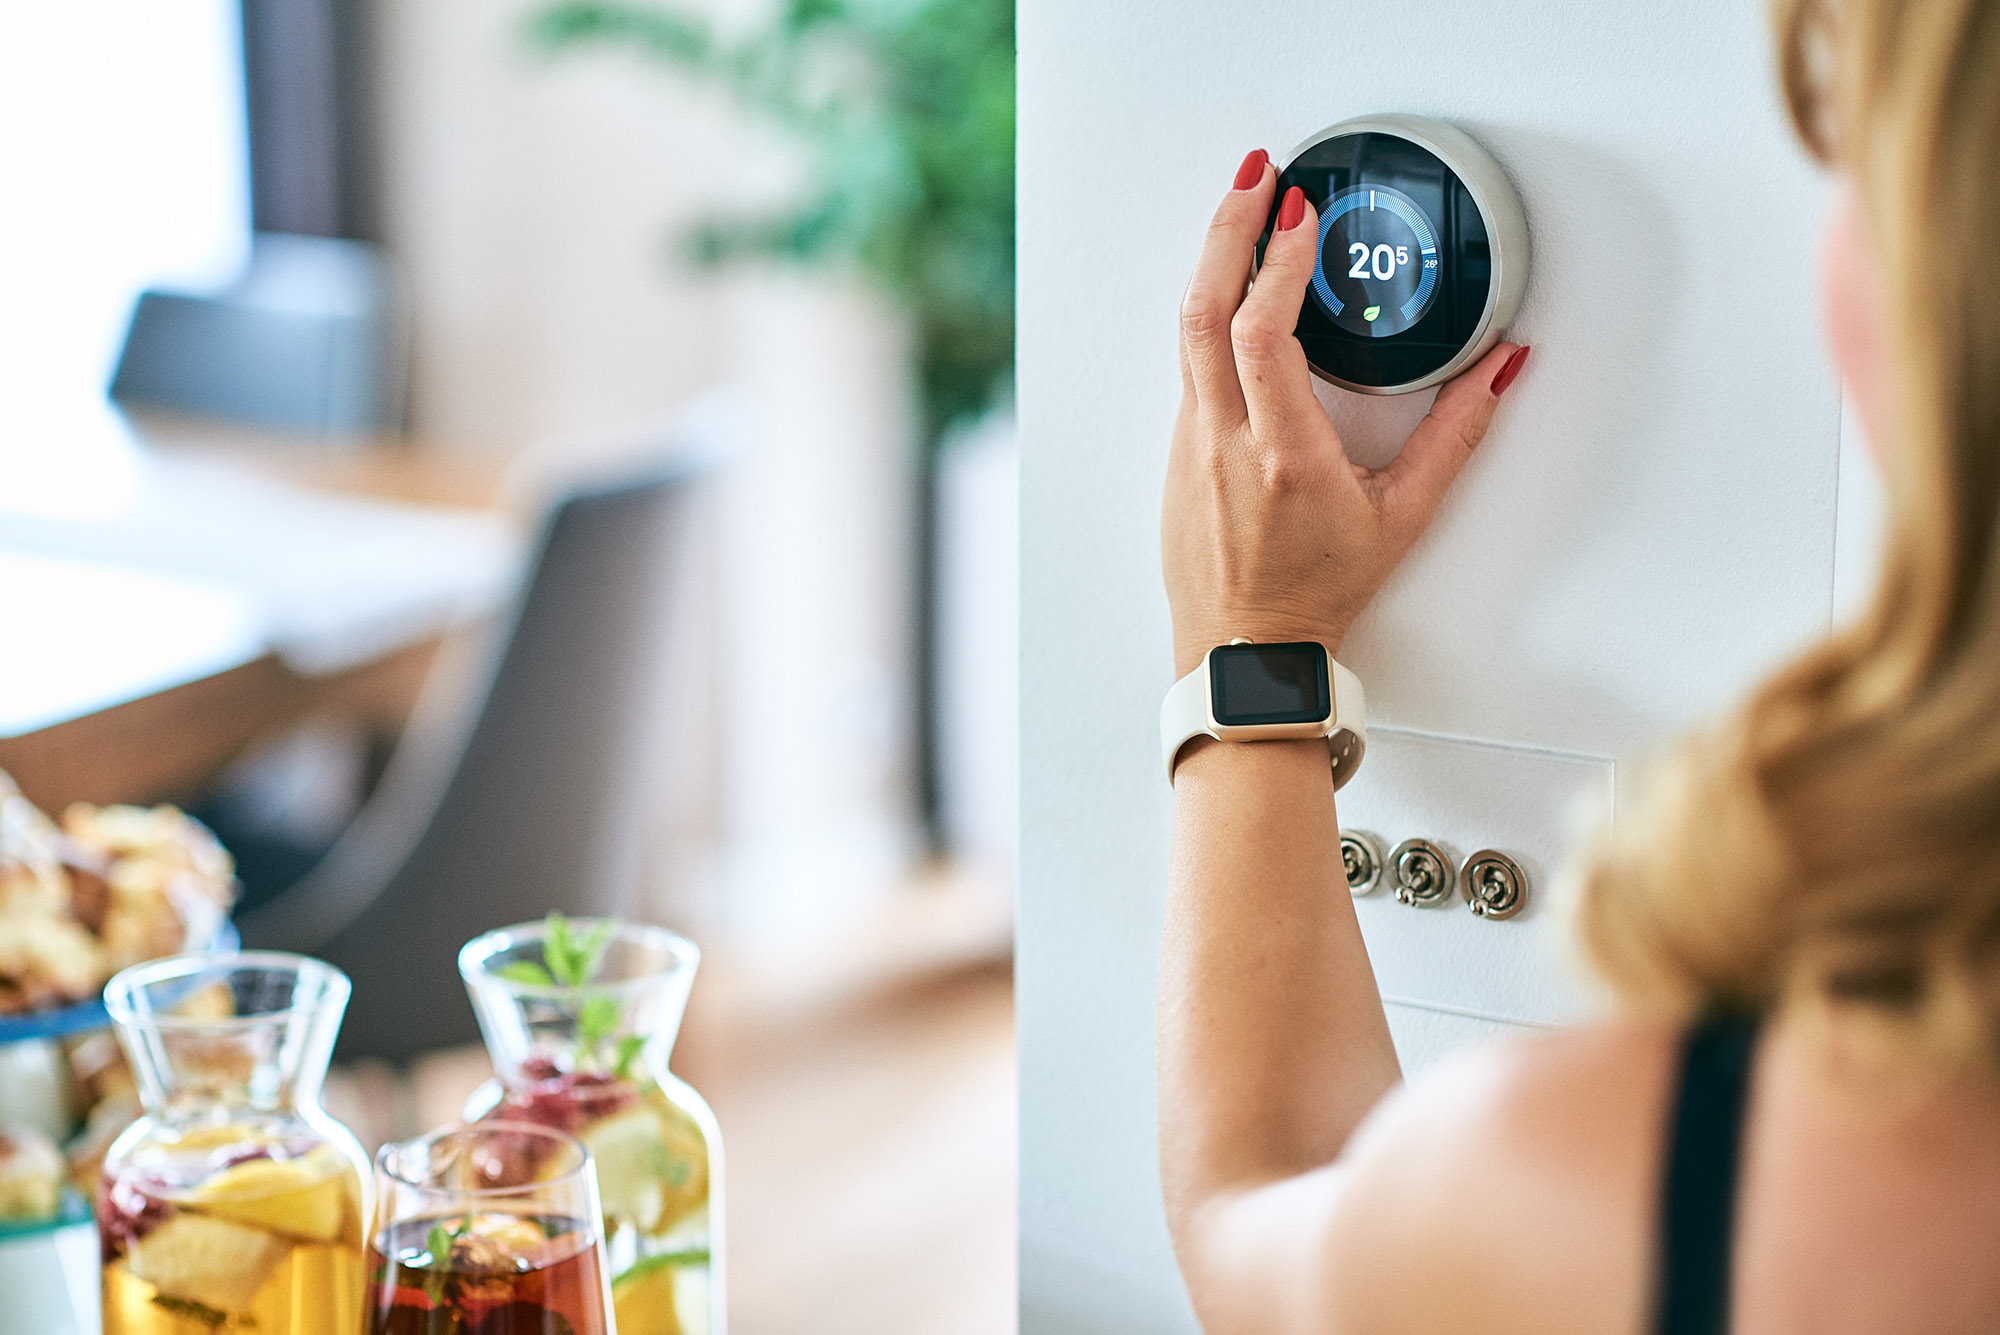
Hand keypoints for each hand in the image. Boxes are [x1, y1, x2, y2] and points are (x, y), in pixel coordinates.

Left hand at [1163, 150, 1530, 676]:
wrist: (1247, 650)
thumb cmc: (1319, 591)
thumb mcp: (1405, 516)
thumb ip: (1456, 435)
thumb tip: (1502, 367)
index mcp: (1283, 456)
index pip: (1259, 336)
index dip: (1274, 265)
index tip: (1299, 216)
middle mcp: (1224, 443)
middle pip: (1203, 312)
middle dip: (1228, 231)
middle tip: (1258, 177)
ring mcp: (1190, 445)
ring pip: (1186, 332)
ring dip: (1214, 261)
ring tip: (1246, 209)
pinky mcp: (1178, 450)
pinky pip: (1189, 363)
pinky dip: (1210, 309)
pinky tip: (1235, 284)